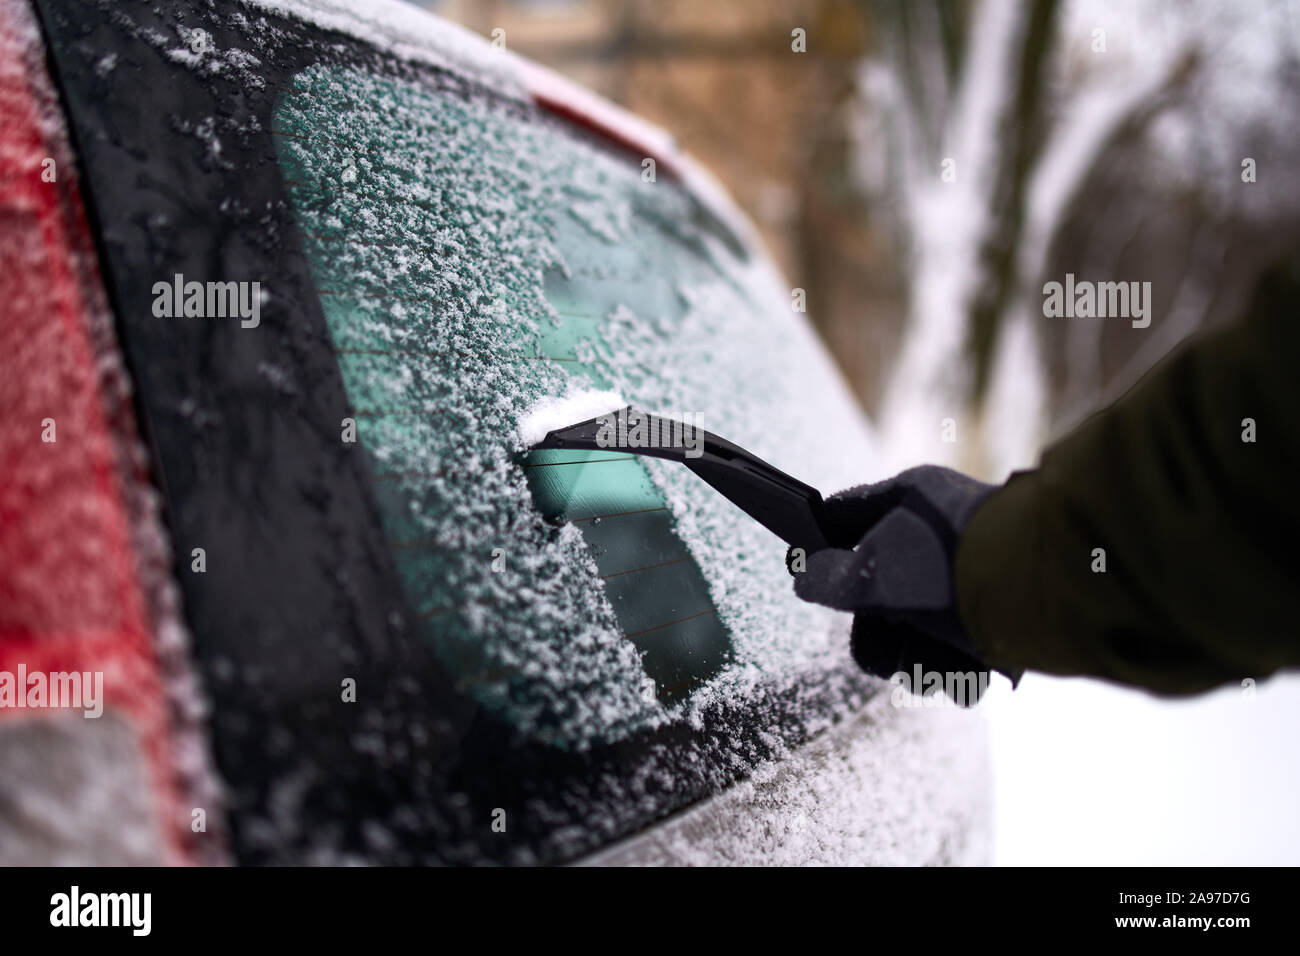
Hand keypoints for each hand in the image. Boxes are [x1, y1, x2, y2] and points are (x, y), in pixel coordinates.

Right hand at [791, 465, 1006, 700]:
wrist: (1050, 596)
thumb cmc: (952, 572)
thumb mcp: (874, 575)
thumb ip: (829, 579)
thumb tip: (806, 578)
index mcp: (910, 499)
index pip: (846, 515)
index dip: (822, 546)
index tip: (809, 574)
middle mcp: (941, 530)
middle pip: (883, 588)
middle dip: (879, 633)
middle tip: (883, 655)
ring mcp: (973, 569)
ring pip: (921, 625)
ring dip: (920, 658)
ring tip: (935, 666)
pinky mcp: (1006, 607)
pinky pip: (964, 645)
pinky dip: (960, 666)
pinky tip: (967, 672)